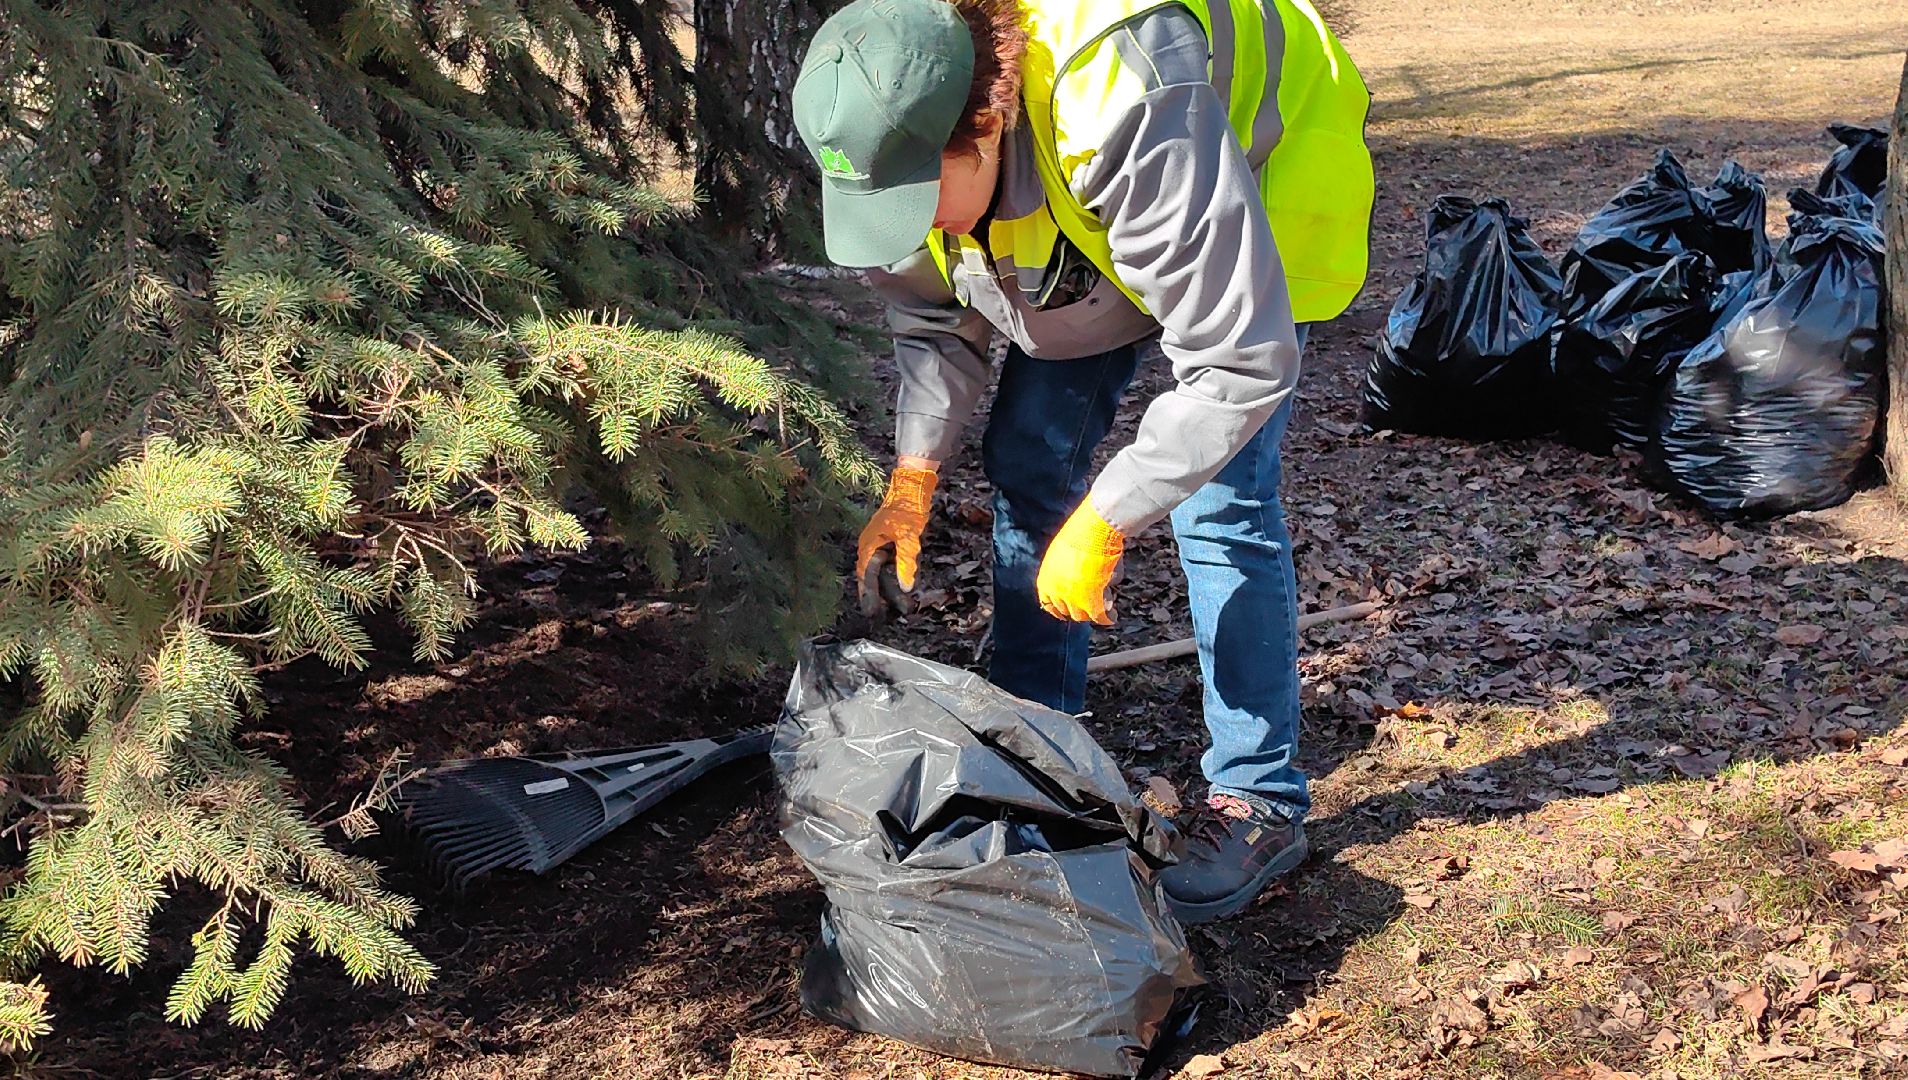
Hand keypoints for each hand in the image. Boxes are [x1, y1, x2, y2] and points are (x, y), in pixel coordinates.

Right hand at [856, 465, 936, 615]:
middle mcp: (871, 547)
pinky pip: (890, 565)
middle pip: (873, 578)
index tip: (870, 613)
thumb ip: (906, 562)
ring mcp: (881, 545)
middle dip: (880, 596)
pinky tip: (904, 588)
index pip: (866, 577)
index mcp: (869, 546)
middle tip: (883, 617)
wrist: (912, 486)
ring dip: (891, 588)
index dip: (868, 596)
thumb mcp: (908, 537)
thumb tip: (906, 587)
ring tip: (902, 608)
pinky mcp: (891, 543)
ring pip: (883, 573)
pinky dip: (897, 577)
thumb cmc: (907, 509)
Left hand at [1036, 500, 1123, 624]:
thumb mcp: (1065, 553)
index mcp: (1046, 579)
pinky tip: (1113, 618)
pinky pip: (1099, 616)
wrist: (1093, 530)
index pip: (1049, 603)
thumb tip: (1081, 580)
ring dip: (1092, 614)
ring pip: (1083, 616)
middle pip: (1067, 611)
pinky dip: (1107, 618)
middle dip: (1078, 611)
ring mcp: (1073, 598)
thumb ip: (1069, 569)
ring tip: (1103, 611)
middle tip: (1088, 610)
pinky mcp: (1091, 601)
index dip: (1059, 609)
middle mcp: (1056, 592)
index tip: (1066, 611)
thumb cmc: (1082, 535)